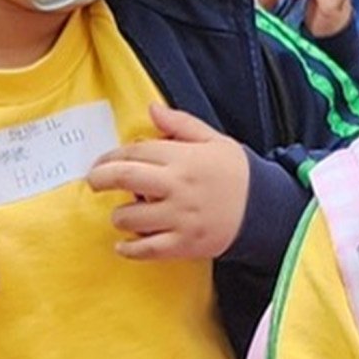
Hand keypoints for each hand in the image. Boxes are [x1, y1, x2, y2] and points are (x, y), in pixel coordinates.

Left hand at [88, 105, 250, 260]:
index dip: (111, 156)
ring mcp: (178, 217)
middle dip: (100, 179)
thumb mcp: (214, 140)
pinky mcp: (183, 244)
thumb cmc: (236, 172)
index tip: (101, 162)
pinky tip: (122, 245)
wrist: (265, 209)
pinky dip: (129, 249)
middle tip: (93, 182)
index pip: (134, 152)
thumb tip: (151, 109)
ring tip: (122, 214)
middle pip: (123, 178)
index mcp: (182, 158)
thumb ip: (181, 124)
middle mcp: (176, 186)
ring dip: (118, 215)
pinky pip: (146, 249)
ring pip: (130, 217)